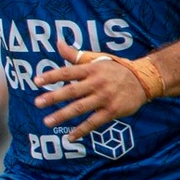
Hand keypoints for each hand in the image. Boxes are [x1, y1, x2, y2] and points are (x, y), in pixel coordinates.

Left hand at [33, 39, 149, 137]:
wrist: (143, 80)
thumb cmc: (115, 69)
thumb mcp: (96, 59)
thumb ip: (75, 55)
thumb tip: (58, 42)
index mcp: (91, 69)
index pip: (68, 72)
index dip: (51, 76)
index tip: (36, 81)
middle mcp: (97, 83)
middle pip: (72, 91)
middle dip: (53, 97)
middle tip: (37, 103)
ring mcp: (104, 98)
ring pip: (80, 108)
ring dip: (63, 115)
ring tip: (47, 122)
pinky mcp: (112, 111)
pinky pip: (94, 122)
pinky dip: (82, 130)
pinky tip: (70, 137)